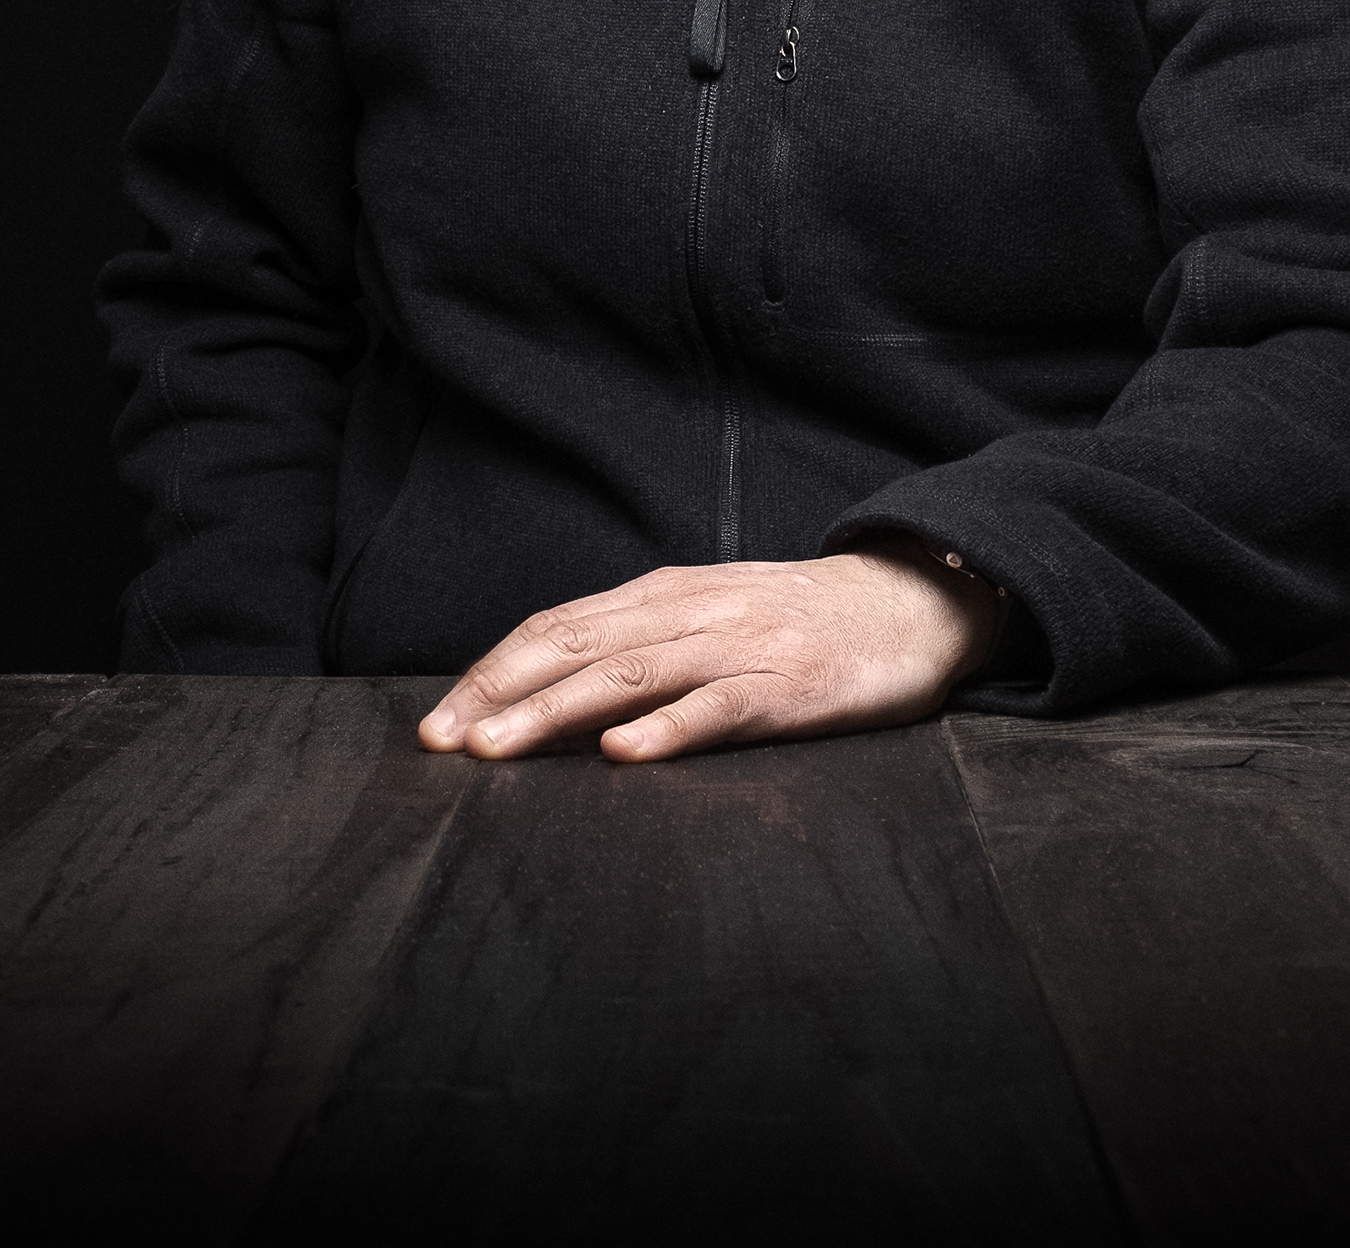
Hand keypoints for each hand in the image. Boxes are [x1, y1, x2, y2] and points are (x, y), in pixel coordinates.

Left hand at [417, 539, 1001, 763]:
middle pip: (578, 646)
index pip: (557, 627)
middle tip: (441, 743)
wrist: (913, 598)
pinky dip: (670, 728)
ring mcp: (741, 645)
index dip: (492, 671)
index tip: (436, 723)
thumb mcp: (711, 615)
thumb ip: (642, 645)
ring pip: (632, 674)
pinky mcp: (791, 685)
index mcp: (664, 594)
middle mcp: (691, 611)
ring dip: (557, 712)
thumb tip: (549, 698)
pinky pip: (721, 706)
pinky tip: (626, 754)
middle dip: (501, 694)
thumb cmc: (800, 621)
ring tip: (499, 749)